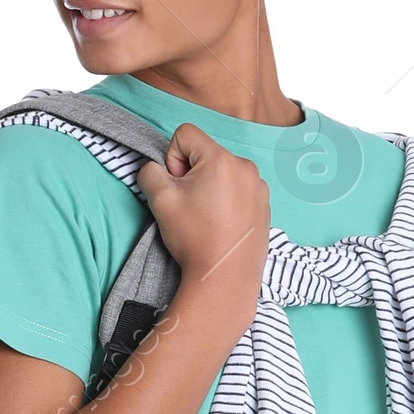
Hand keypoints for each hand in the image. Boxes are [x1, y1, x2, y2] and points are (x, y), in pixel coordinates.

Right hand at [135, 123, 267, 338]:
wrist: (225, 279)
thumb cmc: (195, 240)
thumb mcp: (160, 201)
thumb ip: (150, 173)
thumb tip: (155, 169)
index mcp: (221, 159)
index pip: (185, 134)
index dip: (172, 159)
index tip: (178, 187)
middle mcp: (244, 166)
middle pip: (205, 153)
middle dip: (192, 174)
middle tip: (191, 207)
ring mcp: (258, 186)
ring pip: (222, 172)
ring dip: (210, 187)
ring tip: (207, 219)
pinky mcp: (264, 204)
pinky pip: (239, 189)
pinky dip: (227, 201)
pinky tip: (221, 225)